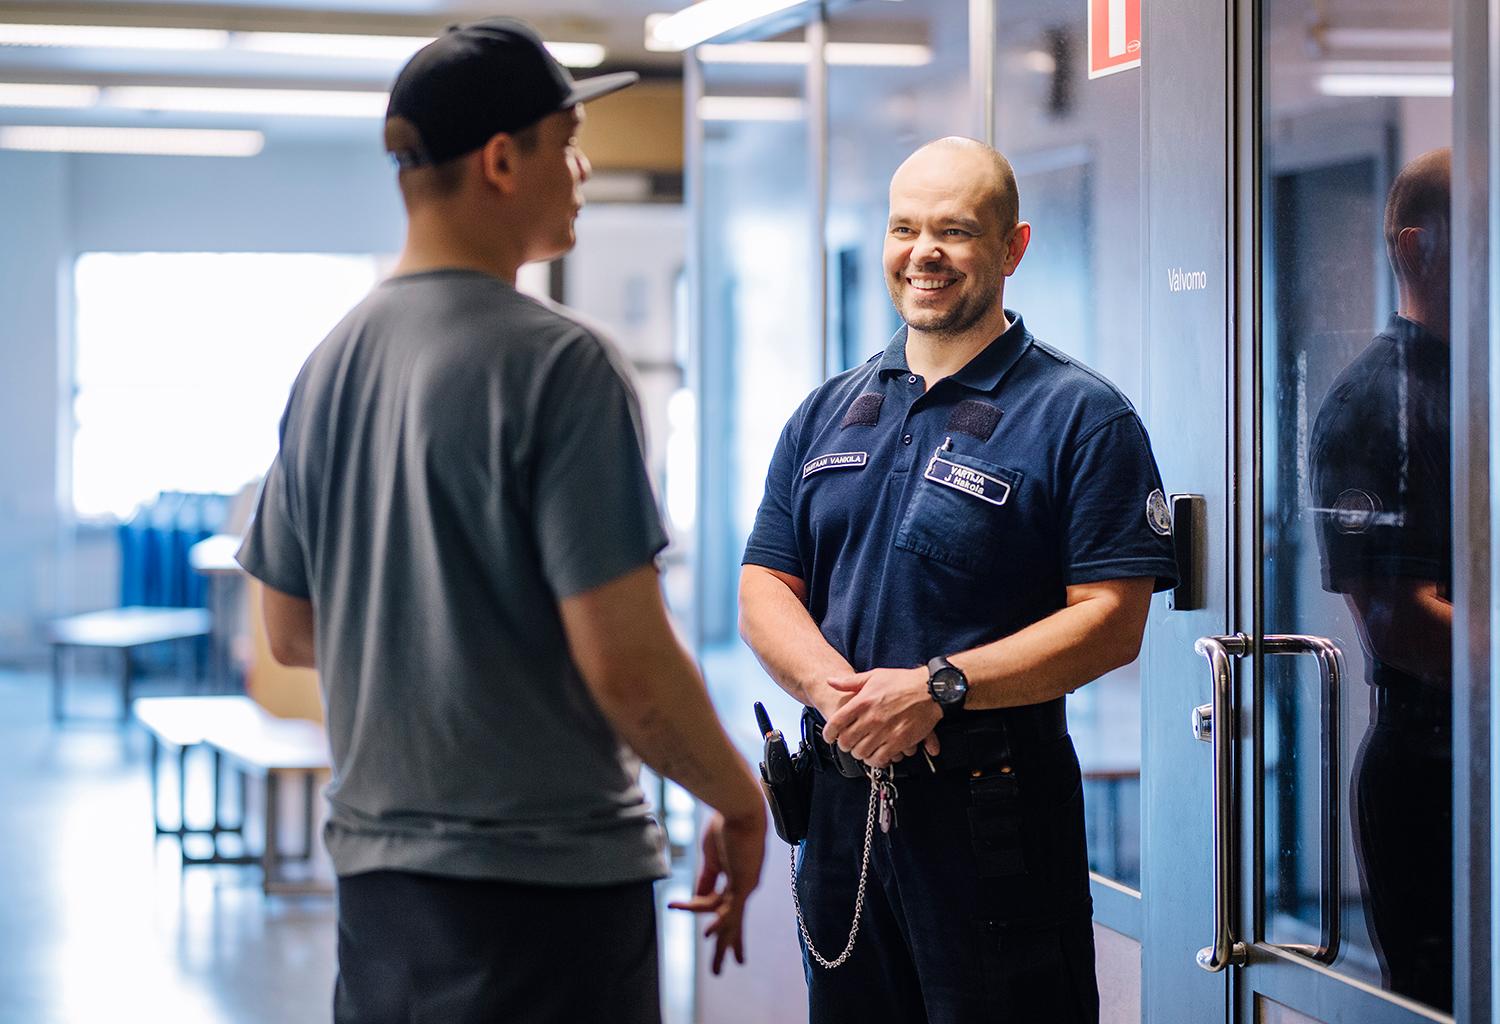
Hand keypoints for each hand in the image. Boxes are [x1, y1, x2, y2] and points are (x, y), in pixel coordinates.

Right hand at [667, 810, 765, 973]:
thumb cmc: (725, 823)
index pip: (721, 905)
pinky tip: (709, 936)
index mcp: (736, 877)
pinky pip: (729, 908)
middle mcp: (744, 885)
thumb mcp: (711, 857)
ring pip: (732, 922)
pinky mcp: (743, 882)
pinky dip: (719, 923)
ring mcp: (745, 886)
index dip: (709, 918)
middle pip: (733, 922)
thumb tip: (696, 899)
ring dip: (723, 945)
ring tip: (718, 970)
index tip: (694, 924)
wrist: (739, 806)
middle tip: (726, 967)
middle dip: (728, 945)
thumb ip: (707, 879)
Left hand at [821, 667, 942, 767]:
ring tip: (861, 749)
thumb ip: (850, 682)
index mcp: (862, 701)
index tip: (829, 737)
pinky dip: (874, 760)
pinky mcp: (898, 742)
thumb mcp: (874, 676)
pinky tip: (875, 755)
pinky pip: (879, 758)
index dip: (829, 733)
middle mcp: (871, 718)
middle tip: (847, 743)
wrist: (931, 690)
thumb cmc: (903, 681)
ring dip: (859, 753)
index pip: (836, 723)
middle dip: (844, 744)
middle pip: (846, 741)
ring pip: (861, 752)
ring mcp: (884, 731)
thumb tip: (830, 681)